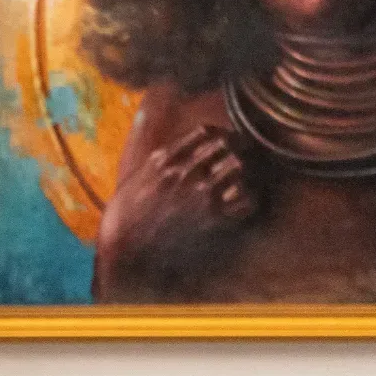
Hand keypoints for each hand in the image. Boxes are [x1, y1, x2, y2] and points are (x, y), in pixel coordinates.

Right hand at [98, 126, 256, 285]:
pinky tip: (247, 198)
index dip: (220, 133)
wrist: (125, 245)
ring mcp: (200, 196)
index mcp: (166, 160)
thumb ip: (154, 153)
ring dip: (244, 169)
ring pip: (238, 168)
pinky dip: (251, 196)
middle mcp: (185, 174)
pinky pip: (245, 199)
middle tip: (244, 152)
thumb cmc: (126, 212)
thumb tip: (160, 130)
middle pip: (225, 146)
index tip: (226, 138)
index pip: (204, 133)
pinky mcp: (212, 219)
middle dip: (236, 147)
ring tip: (246, 174)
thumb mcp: (134, 175)